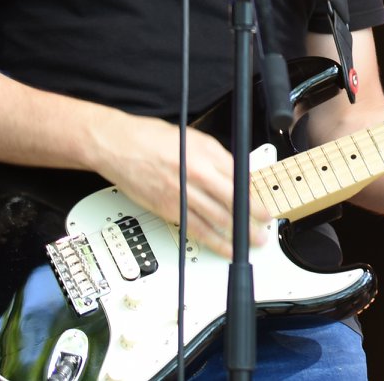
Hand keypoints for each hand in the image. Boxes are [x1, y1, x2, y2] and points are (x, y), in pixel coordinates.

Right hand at [93, 113, 271, 259]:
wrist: (118, 146)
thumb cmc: (153, 138)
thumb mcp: (195, 138)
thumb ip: (219, 157)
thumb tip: (240, 173)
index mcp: (204, 155)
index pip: (238, 178)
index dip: (254, 195)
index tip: (265, 205)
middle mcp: (194, 175)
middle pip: (230, 200)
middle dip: (251, 217)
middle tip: (265, 226)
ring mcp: (180, 194)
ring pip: (214, 218)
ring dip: (236, 232)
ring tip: (252, 240)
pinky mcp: (166, 208)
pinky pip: (194, 228)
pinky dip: (211, 239)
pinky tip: (223, 246)